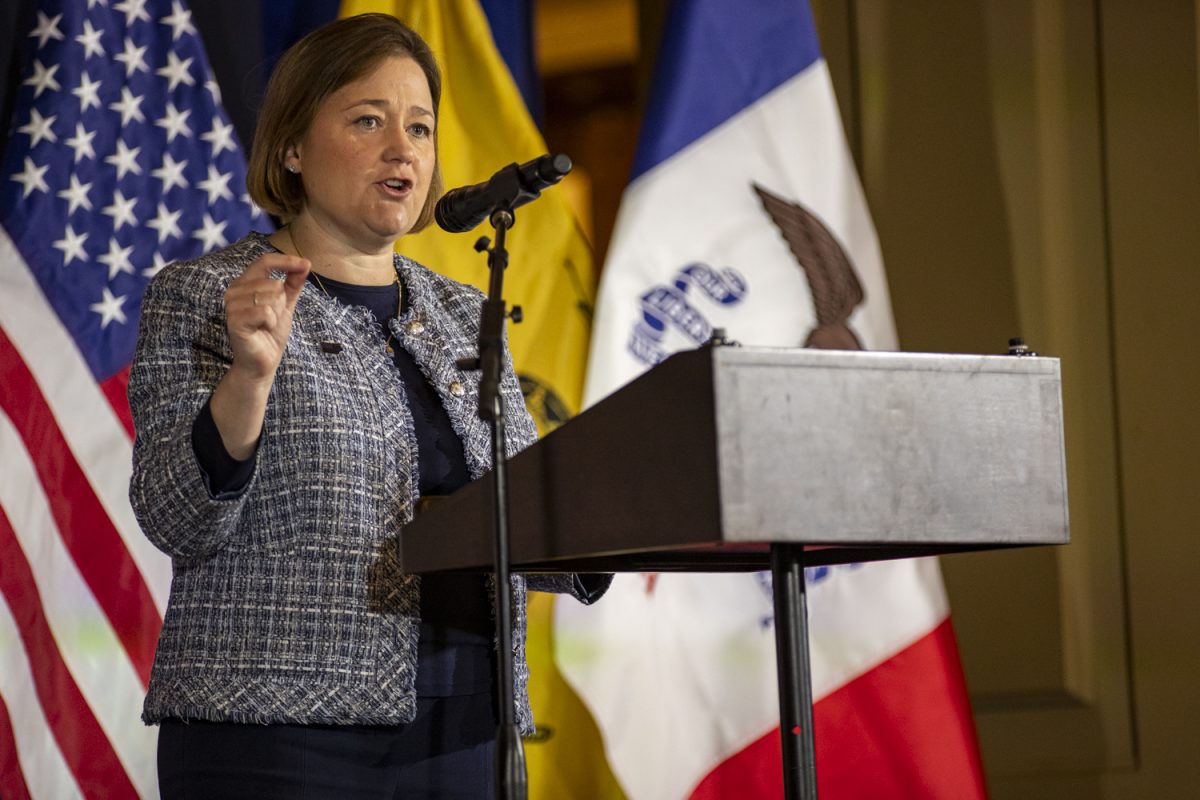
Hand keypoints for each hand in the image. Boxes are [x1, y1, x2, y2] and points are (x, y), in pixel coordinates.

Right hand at [223, 253, 309, 383]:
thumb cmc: (270, 333)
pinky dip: (271, 322)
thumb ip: (293, 284)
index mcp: (244, 283)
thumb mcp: (285, 304)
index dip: (286, 261)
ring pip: (271, 296)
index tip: (306, 264)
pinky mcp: (235, 321)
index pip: (265, 261)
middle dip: (281, 303)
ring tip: (267, 325)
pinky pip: (265, 311)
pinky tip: (263, 329)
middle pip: (273, 283)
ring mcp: (232, 306)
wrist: (263, 362)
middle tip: (272, 319)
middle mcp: (234, 291)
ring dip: (276, 314)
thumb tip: (305, 263)